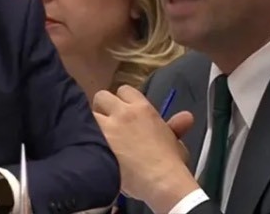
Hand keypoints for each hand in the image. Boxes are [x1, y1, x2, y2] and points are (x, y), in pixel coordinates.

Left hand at [93, 86, 198, 213]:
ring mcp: (107, 127)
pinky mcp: (96, 143)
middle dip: (102, 107)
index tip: (122, 112)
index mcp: (142, 107)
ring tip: (94, 135)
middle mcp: (122, 112)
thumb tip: (187, 117)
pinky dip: (83, 137)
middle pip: (102, 96)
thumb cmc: (170, 161)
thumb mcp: (174, 140)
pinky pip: (82, 132)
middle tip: (106, 122)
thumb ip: (175, 126)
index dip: (121, 101)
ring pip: (89, 113)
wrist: (160, 180)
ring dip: (90, 122)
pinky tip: (87, 145)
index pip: (124, 90)